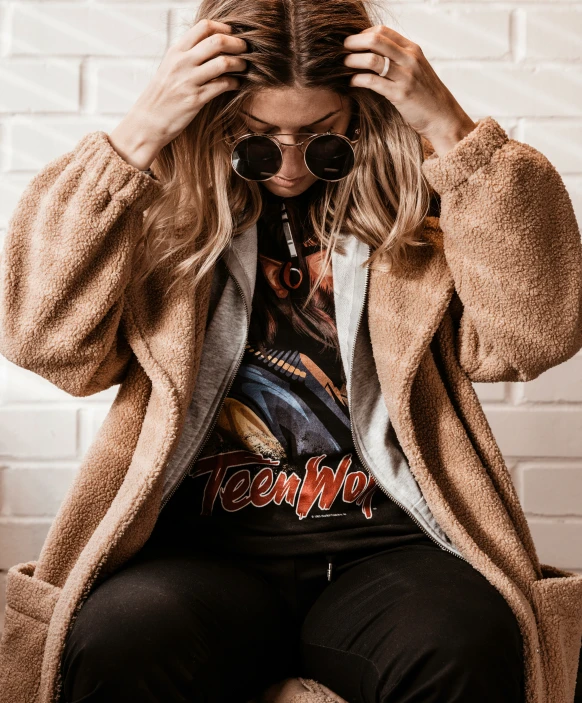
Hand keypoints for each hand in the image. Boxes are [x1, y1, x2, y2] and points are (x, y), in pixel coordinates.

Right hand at [110, 19, 246, 168]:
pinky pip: (223, 85)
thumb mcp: (169, 67)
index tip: (233, 34)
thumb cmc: (161, 96)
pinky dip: (235, 83)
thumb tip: (209, 45)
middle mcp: (182, 62)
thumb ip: (187, 54)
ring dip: (240, 63)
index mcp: (176, 51)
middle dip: (237, 43)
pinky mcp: (196, 99)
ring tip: (244, 67)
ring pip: (223, 63)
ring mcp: (189, 81)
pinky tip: (237, 84)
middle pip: (217, 41)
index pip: (204, 26)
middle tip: (246, 49)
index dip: (224, 28)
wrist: (147, 121)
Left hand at [343, 25, 475, 154]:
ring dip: (352, 60)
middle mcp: (410, 59)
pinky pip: (372, 82)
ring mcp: (406, 76)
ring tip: (343, 65)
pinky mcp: (400, 95)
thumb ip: (398, 59)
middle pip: (375, 39)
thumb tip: (373, 54)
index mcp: (412, 50)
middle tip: (341, 49)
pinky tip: (351, 83)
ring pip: (372, 60)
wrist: (443, 118)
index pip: (383, 31)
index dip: (363, 34)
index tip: (352, 43)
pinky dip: (357, 80)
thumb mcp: (416, 70)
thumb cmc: (426, 96)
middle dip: (354, 42)